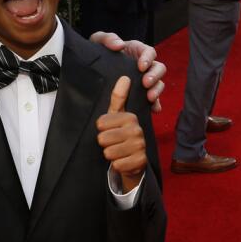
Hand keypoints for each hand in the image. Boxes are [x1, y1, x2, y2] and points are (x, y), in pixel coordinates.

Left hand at [89, 33, 165, 111]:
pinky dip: (155, 104)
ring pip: (158, 84)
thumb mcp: (99, 41)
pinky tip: (153, 109)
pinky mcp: (140, 94)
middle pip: (159, 68)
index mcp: (137, 50)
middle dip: (155, 76)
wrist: (91, 68)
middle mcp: (144, 66)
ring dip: (157, 90)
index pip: (149, 52)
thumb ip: (108, 39)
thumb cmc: (99, 51)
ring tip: (149, 97)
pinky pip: (153, 100)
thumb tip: (120, 45)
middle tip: (146, 83)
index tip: (141, 66)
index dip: (148, 59)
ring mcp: (143, 80)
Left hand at [96, 77, 145, 191]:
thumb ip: (118, 97)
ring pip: (108, 152)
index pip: (100, 123)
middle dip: (105, 143)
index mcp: (130, 117)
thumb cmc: (122, 136)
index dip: (101, 130)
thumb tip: (124, 77)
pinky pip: (117, 164)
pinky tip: (123, 161)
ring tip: (118, 151)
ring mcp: (140, 146)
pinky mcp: (140, 161)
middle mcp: (137, 130)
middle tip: (114, 143)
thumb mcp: (117, 116)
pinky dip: (117, 165)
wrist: (134, 161)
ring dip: (110, 154)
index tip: (110, 130)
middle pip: (103, 138)